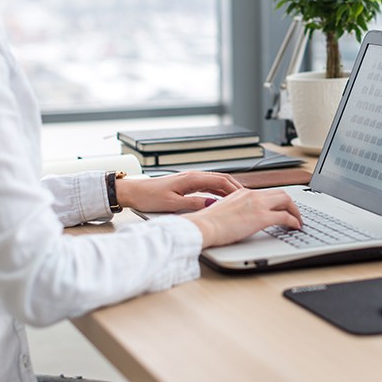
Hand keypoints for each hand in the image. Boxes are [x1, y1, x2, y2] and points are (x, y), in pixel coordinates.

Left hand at [115, 171, 242, 212]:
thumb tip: (211, 205)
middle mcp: (193, 176)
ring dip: (228, 189)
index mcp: (192, 178)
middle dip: (236, 188)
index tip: (246, 198)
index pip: (221, 181)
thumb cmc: (148, 196)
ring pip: (215, 182)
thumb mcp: (172, 204)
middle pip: (221, 179)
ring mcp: (190, 179)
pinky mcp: (186, 184)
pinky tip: (221, 199)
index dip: (235, 189)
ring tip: (239, 200)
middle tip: (249, 198)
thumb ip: (193, 204)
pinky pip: (208, 185)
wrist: (133, 192)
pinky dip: (218, 191)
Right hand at [183, 188, 301, 247]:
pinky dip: (294, 221)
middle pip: (280, 193)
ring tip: (298, 221)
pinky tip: (295, 227)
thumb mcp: (223, 211)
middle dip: (290, 204)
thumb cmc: (208, 224)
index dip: (278, 200)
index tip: (282, 208)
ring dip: (295, 211)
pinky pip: (285, 216)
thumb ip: (235, 210)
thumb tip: (240, 218)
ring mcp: (258, 204)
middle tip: (294, 214)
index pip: (267, 193)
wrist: (203, 227)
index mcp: (242, 193)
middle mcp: (252, 195)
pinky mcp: (261, 217)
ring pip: (286, 200)